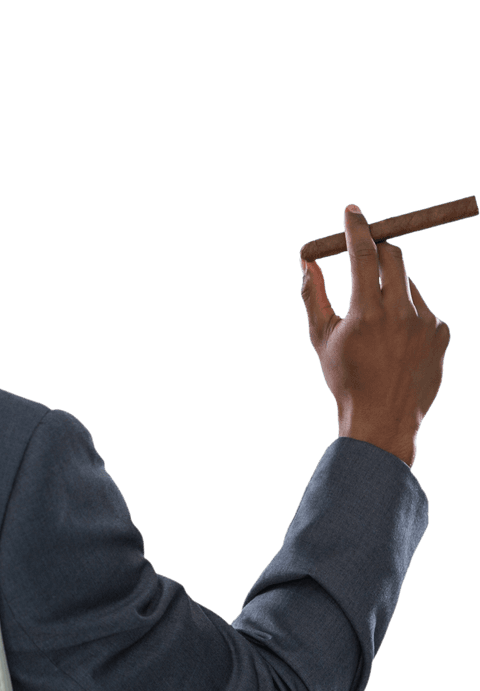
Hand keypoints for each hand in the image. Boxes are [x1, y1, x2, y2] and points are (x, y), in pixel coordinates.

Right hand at [299, 204, 450, 466]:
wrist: (382, 419)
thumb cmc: (344, 378)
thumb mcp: (320, 337)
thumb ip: (313, 295)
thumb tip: (308, 261)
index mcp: (366, 313)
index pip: (364, 253)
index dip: (357, 228)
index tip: (352, 211)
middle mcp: (400, 313)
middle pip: (394, 256)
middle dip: (377, 250)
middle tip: (364, 257)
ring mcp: (426, 322)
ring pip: (407, 284)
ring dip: (390, 290)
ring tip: (376, 327)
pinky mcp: (442, 333)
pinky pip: (423, 309)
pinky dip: (407, 315)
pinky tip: (396, 345)